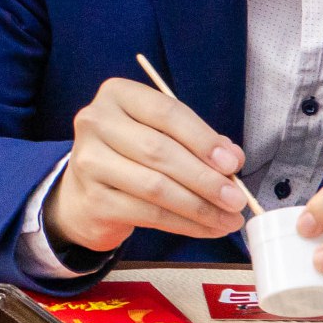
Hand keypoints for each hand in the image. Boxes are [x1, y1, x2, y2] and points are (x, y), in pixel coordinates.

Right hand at [45, 76, 248, 252]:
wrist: (85, 191)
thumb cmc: (131, 155)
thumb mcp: (162, 135)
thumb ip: (197, 141)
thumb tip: (232, 159)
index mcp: (117, 95)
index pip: (166, 112)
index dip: (202, 139)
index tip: (232, 164)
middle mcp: (96, 122)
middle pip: (159, 151)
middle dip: (205, 178)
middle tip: (236, 199)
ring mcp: (89, 162)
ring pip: (155, 186)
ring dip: (199, 206)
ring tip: (228, 219)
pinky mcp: (93, 199)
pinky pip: (148, 213)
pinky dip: (184, 224)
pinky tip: (207, 228)